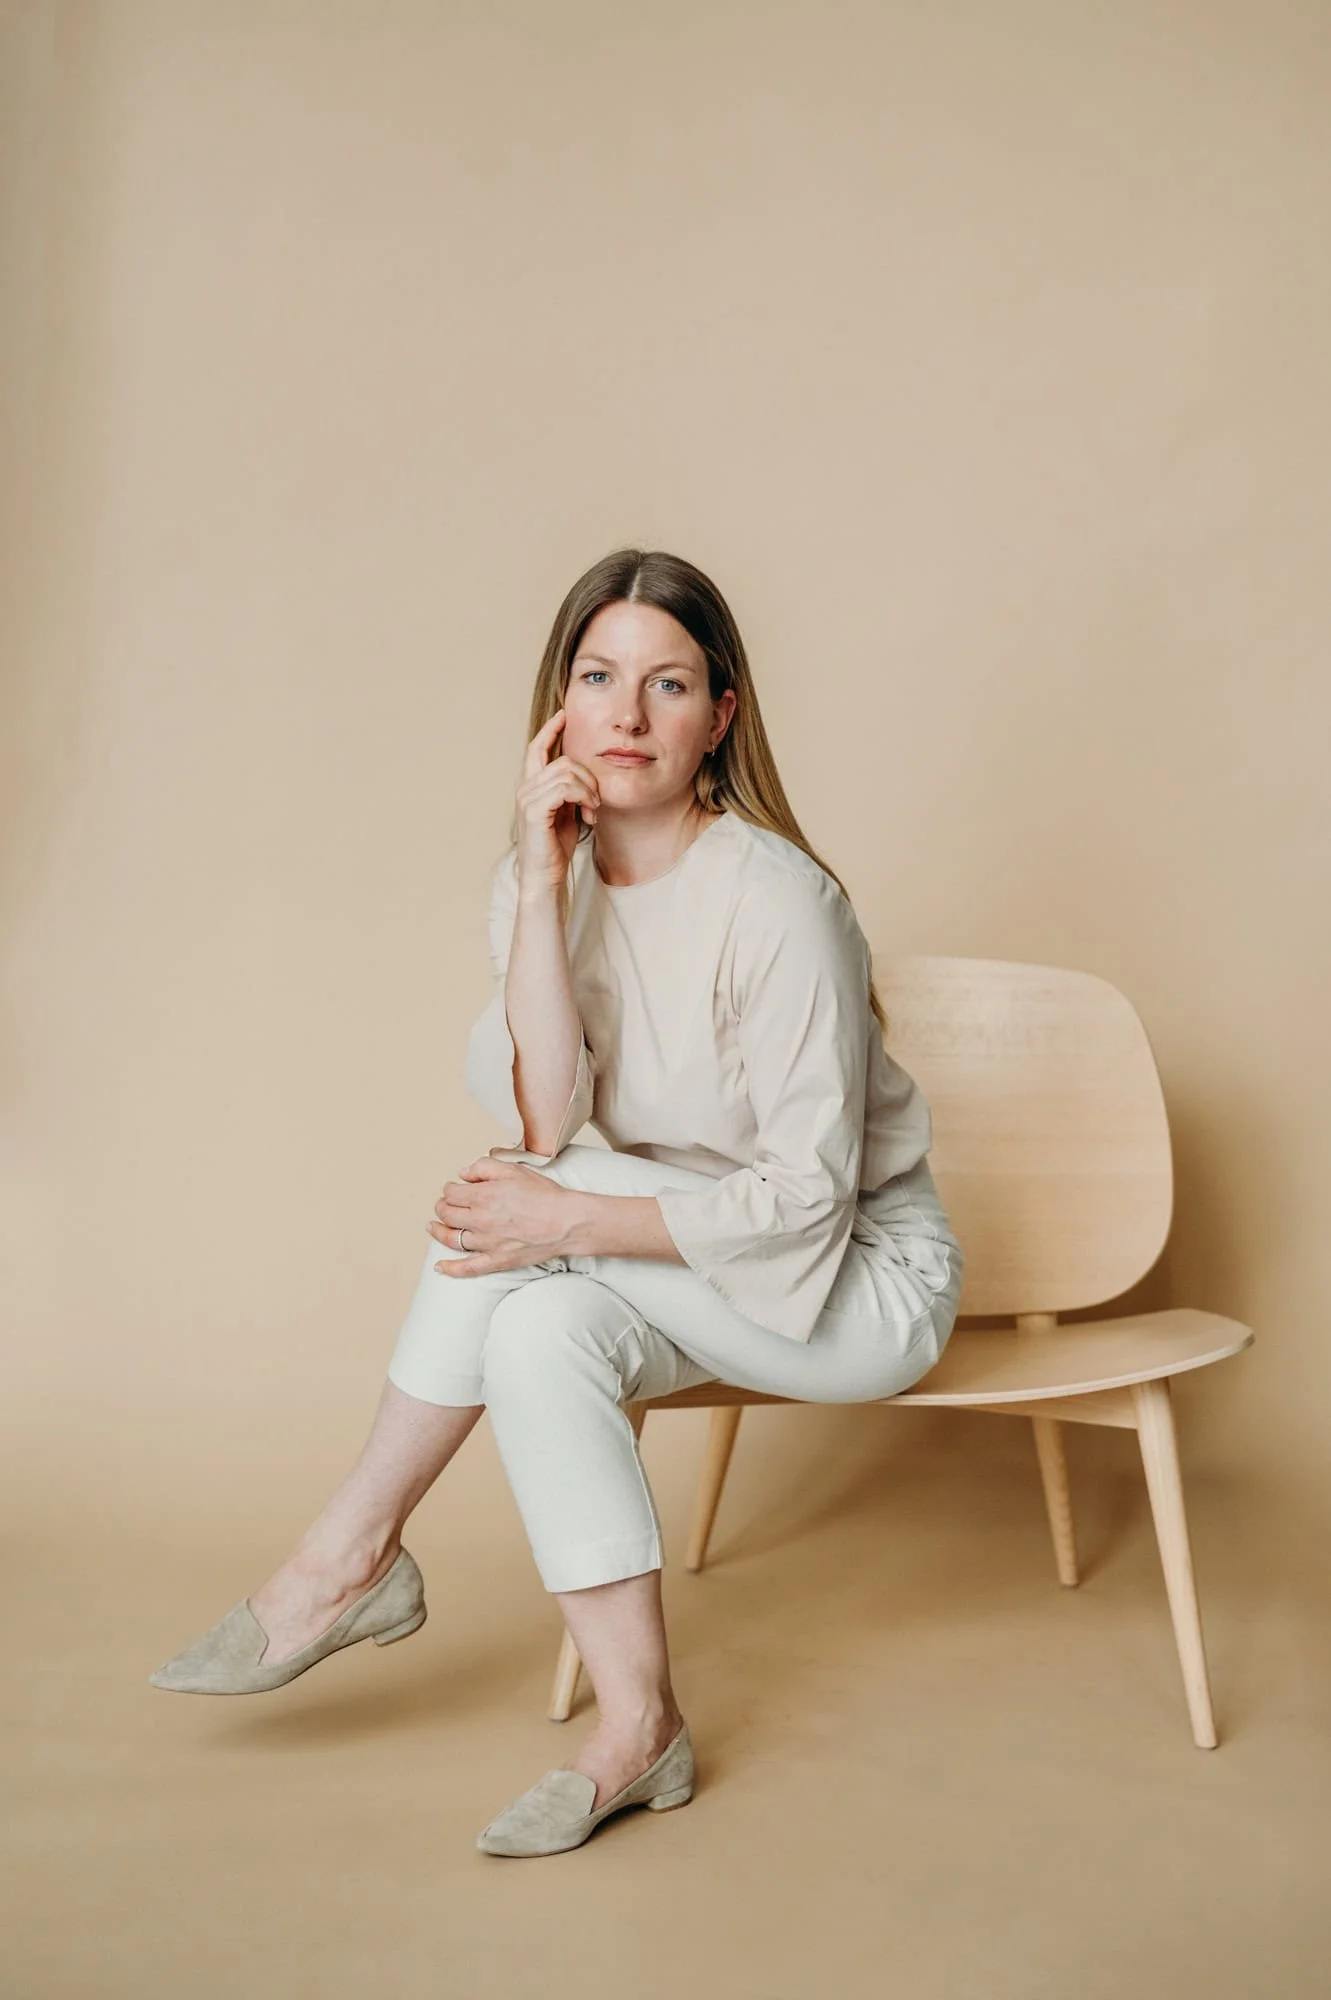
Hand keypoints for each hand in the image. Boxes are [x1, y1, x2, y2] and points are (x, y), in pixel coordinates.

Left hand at [428, 1155, 581, 1276]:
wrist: (566, 1222)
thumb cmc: (545, 1195)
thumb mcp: (514, 1169)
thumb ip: (484, 1167)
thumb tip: (464, 1174)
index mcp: (482, 1196)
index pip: (451, 1193)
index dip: (450, 1189)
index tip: (455, 1189)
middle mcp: (480, 1220)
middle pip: (447, 1214)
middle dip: (442, 1207)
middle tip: (445, 1205)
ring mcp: (486, 1242)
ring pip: (451, 1239)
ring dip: (439, 1231)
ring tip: (433, 1227)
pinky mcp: (496, 1260)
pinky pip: (467, 1268)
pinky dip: (451, 1269)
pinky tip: (439, 1267)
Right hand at [514, 707, 600, 894]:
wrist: (545, 877)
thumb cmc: (556, 848)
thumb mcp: (567, 812)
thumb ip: (570, 792)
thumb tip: (584, 777)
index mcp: (531, 786)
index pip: (536, 748)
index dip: (550, 729)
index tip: (564, 715)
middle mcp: (525, 788)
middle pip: (563, 760)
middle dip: (589, 776)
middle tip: (597, 801)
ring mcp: (527, 799)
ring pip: (567, 772)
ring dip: (589, 790)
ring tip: (593, 810)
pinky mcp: (535, 810)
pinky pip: (566, 787)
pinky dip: (584, 797)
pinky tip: (589, 814)